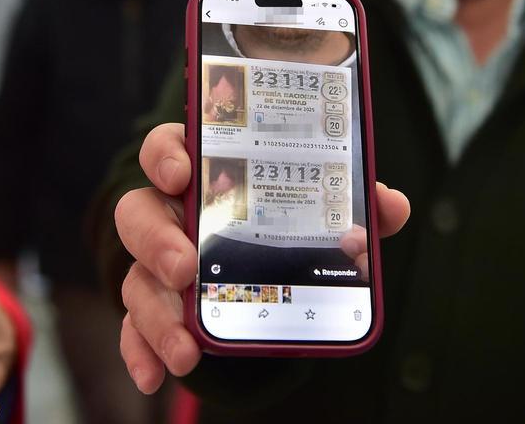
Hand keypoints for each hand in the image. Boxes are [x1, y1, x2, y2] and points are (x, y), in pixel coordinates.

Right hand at [115, 122, 410, 393]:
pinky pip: (135, 329)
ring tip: (186, 346)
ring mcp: (158, 264)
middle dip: (157, 240)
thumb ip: (354, 202)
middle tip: (186, 267)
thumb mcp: (323, 210)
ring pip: (136, 278)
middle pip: (139, 213)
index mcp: (205, 174)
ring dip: (155, 313)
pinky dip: (141, 352)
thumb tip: (390, 204)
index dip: (167, 155)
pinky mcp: (158, 309)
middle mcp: (171, 214)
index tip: (183, 173)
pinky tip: (156, 375)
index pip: (169, 148)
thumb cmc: (285, 222)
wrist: (272, 274)